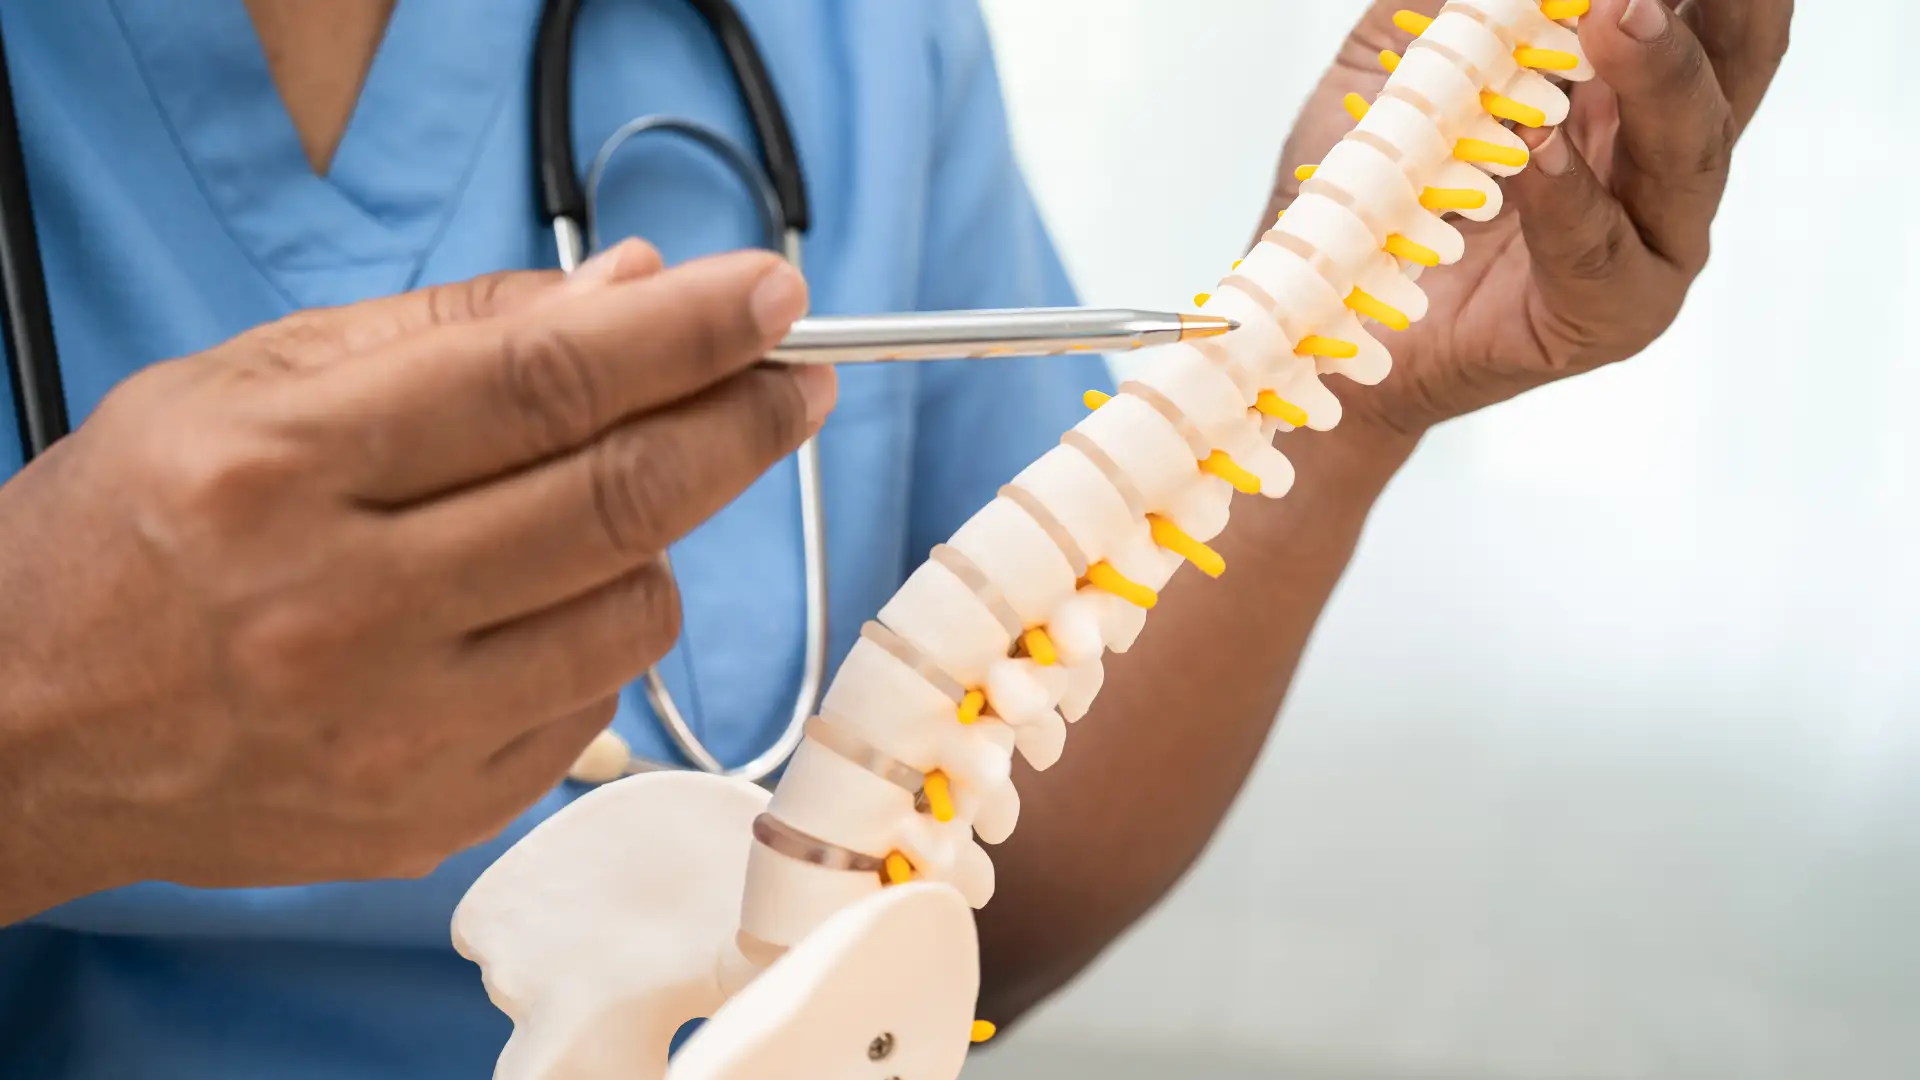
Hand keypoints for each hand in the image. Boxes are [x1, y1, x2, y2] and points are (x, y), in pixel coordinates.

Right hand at [0, 241, 833, 918]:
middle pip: (619, 498)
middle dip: (741, 422)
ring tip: (615, 500)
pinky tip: (535, 603)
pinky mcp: (428, 814)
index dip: (686, 333)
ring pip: (633, 611)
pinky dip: (596, 634)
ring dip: (663, 539)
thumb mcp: (247, 382)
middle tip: (797, 382)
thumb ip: (449, 328)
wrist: (23, 736)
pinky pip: (591, 703)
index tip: (769, 299)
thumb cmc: (128, 539)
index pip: (543, 382)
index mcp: (279, 469)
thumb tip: (628, 291)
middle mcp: (341, 609)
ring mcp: (393, 730)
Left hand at [1264, 0, 1791, 435]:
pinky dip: (1569, 197)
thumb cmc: (1370, 186)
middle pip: (1732, 67)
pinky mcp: (1609, 316)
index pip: (1704, 13)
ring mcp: (1648, 244)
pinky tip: (1540, 150)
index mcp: (1628, 88)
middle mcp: (1657, 159)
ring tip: (1620, 14)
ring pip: (1686, 154)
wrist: (1327, 311)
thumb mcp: (1396, 61)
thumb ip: (1451, 2)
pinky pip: (1597, 252)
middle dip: (1718, 5)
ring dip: (1659, 78)